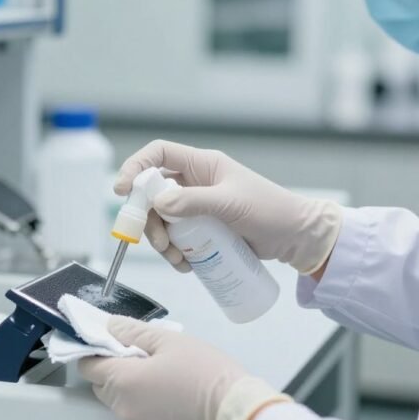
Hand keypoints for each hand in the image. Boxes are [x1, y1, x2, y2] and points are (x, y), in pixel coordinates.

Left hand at [77, 316, 291, 419]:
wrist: (236, 413)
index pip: (88, 366)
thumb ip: (133, 332)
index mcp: (123, 381)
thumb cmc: (206, 373)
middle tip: (141, 355)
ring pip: (118, 403)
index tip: (108, 342)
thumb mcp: (169, 341)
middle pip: (102, 385)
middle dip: (113, 369)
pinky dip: (143, 406)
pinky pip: (135, 418)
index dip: (95, 351)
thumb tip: (110, 326)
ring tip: (159, 375)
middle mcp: (123, 409)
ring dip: (128, 389)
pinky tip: (167, 396)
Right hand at [115, 140, 342, 274]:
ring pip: (162, 221)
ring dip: (162, 242)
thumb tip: (158, 203)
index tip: (122, 190)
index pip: (158, 154)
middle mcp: (196, 183)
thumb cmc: (270, 211)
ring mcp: (198, 207)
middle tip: (158, 242)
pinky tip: (187, 265)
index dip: (136, 167)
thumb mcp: (230, 204)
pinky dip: (176, 253)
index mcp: (202, 165)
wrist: (296, 237)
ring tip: (178, 259)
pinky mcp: (204, 230)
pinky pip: (177, 239)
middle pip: (153, 194)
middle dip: (149, 220)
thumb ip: (193, 202)